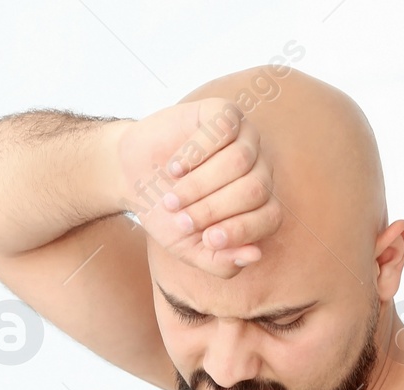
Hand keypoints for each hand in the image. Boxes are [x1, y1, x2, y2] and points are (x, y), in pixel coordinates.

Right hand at [116, 97, 281, 278]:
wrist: (132, 177)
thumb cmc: (166, 213)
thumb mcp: (189, 249)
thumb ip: (220, 261)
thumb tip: (254, 256)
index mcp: (259, 203)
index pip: (271, 216)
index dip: (241, 231)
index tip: (207, 239)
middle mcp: (259, 168)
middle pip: (254, 190)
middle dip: (214, 209)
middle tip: (181, 219)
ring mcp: (244, 138)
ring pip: (239, 161)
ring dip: (200, 185)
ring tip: (173, 197)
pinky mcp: (223, 113)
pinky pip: (223, 131)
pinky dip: (196, 153)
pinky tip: (175, 168)